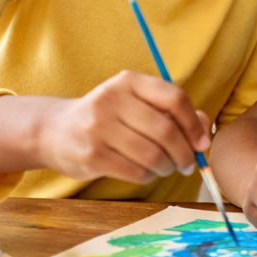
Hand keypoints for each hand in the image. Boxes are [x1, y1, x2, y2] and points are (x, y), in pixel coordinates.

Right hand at [37, 70, 210, 183]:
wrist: (54, 130)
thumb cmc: (108, 117)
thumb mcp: (136, 103)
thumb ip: (171, 111)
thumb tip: (203, 130)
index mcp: (128, 81)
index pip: (174, 98)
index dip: (193, 123)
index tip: (201, 142)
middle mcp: (111, 100)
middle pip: (166, 130)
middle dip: (184, 153)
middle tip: (187, 164)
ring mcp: (98, 128)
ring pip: (152, 154)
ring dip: (167, 166)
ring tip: (166, 168)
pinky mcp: (91, 155)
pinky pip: (135, 171)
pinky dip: (149, 175)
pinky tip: (147, 172)